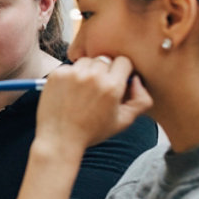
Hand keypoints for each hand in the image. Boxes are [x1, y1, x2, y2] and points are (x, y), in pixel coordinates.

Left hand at [35, 55, 152, 152]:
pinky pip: (69, 67)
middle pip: (105, 60)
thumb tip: (136, 80)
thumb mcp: (124, 121)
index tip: (116, 81)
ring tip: (83, 91)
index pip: (124, 61)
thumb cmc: (91, 132)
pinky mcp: (57, 75)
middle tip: (98, 90)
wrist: (59, 139)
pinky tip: (70, 93)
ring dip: (87, 71)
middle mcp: (93, 76)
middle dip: (104, 72)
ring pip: (87, 61)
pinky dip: (71, 76)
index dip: (122, 71)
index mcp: (112, 86)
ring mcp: (73, 74)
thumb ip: (141, 100)